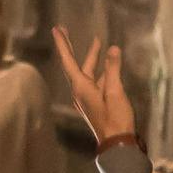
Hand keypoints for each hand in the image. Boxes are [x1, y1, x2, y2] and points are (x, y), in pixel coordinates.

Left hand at [51, 25, 133, 148]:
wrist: (117, 142)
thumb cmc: (115, 118)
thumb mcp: (115, 91)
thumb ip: (113, 69)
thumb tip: (113, 48)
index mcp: (80, 87)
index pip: (68, 61)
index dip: (62, 44)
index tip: (56, 29)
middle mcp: (79, 91)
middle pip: (73, 64)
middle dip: (69, 46)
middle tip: (63, 29)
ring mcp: (86, 97)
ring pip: (87, 72)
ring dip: (92, 58)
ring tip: (97, 41)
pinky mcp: (94, 102)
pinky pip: (95, 81)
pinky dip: (100, 70)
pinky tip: (109, 64)